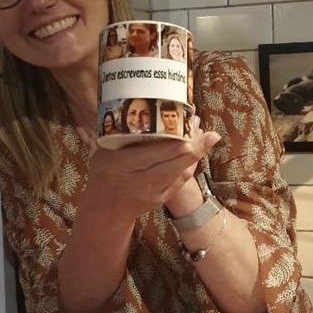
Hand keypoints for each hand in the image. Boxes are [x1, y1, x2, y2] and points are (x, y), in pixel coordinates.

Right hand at [87, 121, 220, 220]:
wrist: (104, 207)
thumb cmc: (104, 171)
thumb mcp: (104, 150)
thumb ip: (121, 133)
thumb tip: (140, 105)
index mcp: (122, 165)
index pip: (151, 155)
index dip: (173, 145)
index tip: (188, 132)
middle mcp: (139, 181)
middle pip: (172, 165)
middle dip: (194, 148)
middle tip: (208, 131)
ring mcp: (153, 193)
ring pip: (181, 173)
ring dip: (197, 154)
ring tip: (208, 136)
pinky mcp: (162, 199)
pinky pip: (181, 181)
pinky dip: (191, 164)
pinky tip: (199, 150)